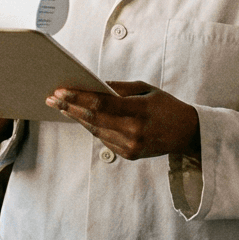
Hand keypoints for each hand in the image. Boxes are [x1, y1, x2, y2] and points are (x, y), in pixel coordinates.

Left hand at [47, 81, 200, 160]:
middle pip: (93, 118)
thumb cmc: (166, 106)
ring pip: (95, 130)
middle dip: (70, 107)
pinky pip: (104, 139)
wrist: (187, 133)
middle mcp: (134, 132)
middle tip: (52, 98)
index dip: (78, 97)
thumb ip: (119, 88)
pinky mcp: (128, 155)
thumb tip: (94, 84)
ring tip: (61, 106)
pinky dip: (92, 127)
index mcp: (139, 112)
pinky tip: (80, 117)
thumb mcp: (146, 89)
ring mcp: (130, 147)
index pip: (101, 104)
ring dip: (77, 117)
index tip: (60, 91)